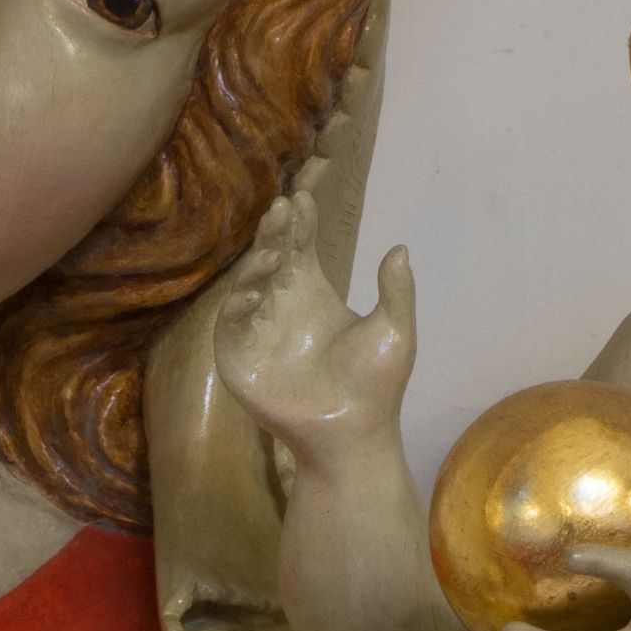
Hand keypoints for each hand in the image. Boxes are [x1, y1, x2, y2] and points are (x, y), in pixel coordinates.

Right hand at [213, 180, 416, 460]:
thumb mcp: (395, 331)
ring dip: (256, 266)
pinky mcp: (240, 360)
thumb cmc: (377, 389)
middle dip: (275, 232)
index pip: (301, 246)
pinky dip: (238, 307)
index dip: (301, 221)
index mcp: (313, 293)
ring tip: (274, 254)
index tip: (305, 195)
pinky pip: (231, 327)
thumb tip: (400, 248)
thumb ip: (395, 291)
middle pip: (271, 255)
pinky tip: (254, 294)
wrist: (354, 435)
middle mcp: (281, 305)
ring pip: (248, 286)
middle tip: (282, 209)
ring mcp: (258, 331)